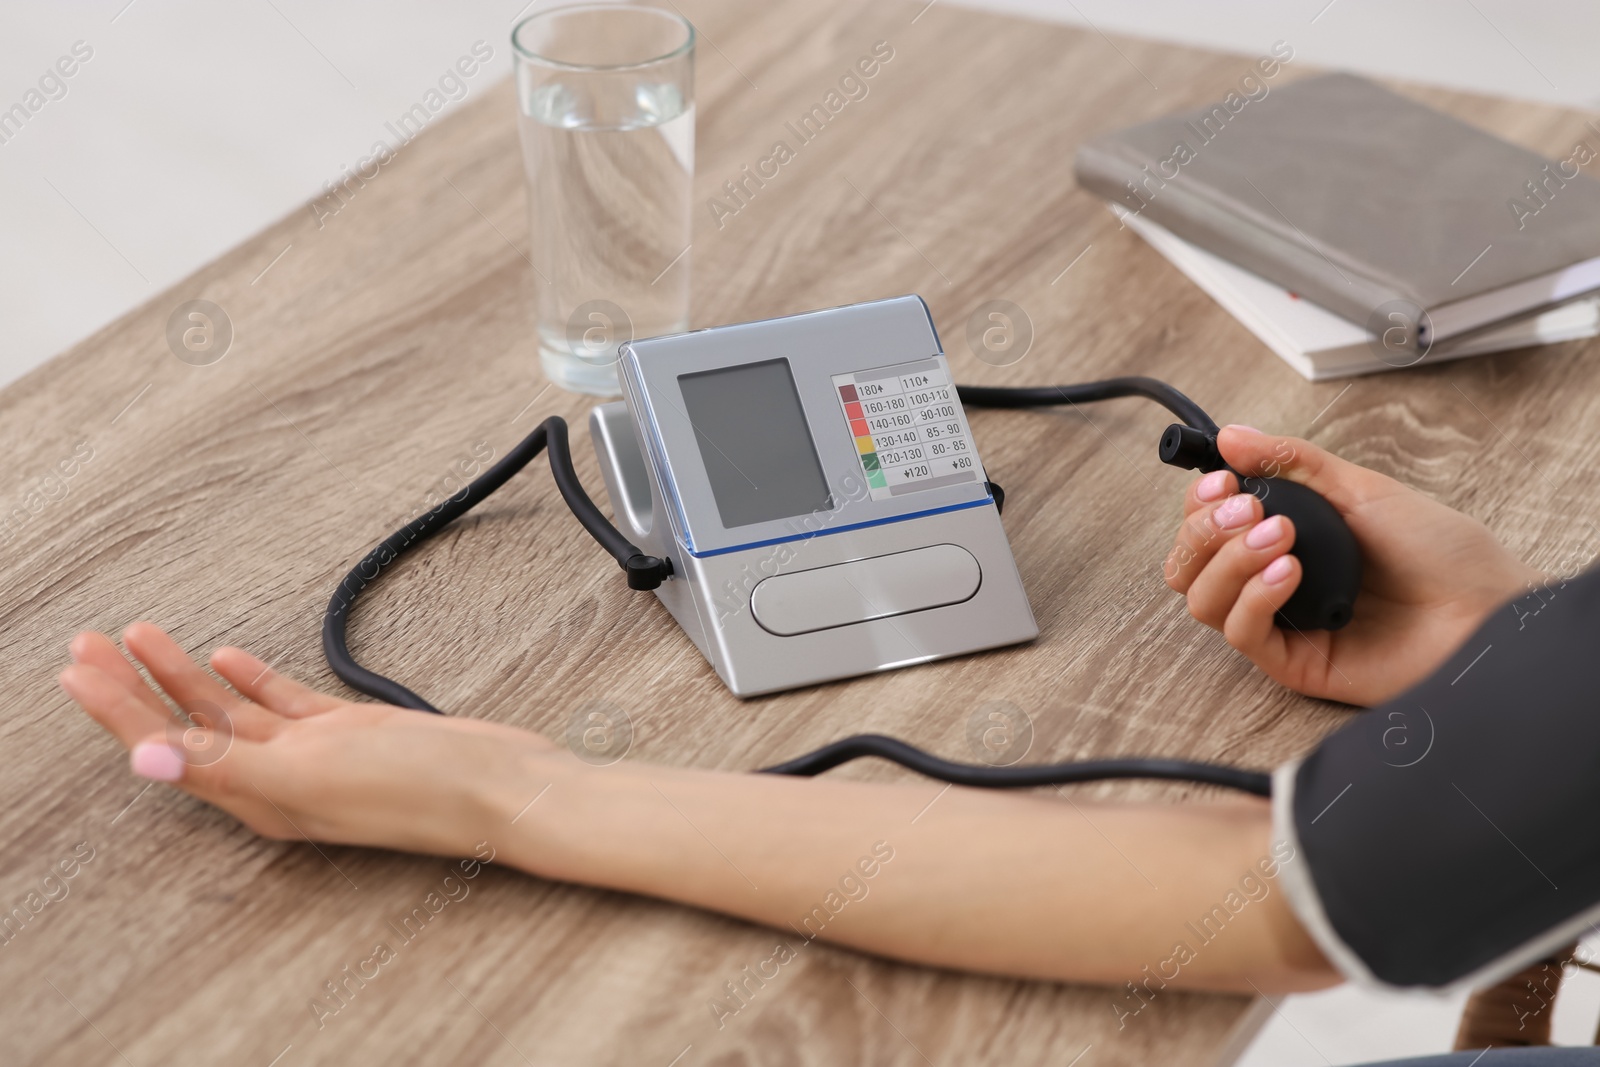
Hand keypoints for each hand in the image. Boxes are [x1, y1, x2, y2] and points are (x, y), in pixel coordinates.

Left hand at [58, 624, 553, 855]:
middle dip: (134, 685)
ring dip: (183, 674)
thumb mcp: (314, 774)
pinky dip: (249, 679)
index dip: (118, 710)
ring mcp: (313, 756)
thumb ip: (227, 764)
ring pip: (229, 712)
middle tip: (87, 642)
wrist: (499, 785)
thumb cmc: (419, 788)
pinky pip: (282, 705)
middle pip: (186, 728)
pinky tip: (227, 657)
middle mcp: (276, 780)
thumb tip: (142, 760)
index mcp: (258, 797)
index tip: (75, 669)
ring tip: (141, 635)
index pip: (165, 748)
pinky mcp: (347, 734)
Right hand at [1163, 426, 1539, 705]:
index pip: (1204, 529)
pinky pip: (1243, 633)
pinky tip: (1288, 571)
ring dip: (1229, 560)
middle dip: (1205, 530)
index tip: (1221, 480)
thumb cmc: (1441, 553)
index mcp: (1281, 539)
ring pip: (1203, 601)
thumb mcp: (1361, 489)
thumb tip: (1232, 437)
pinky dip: (1254, 596)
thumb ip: (1291, 462)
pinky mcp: (1294, 663)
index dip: (1198, 505)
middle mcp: (1271, 582)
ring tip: (1281, 537)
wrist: (1487, 608)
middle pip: (1188, 566)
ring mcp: (1281, 623)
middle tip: (1247, 509)